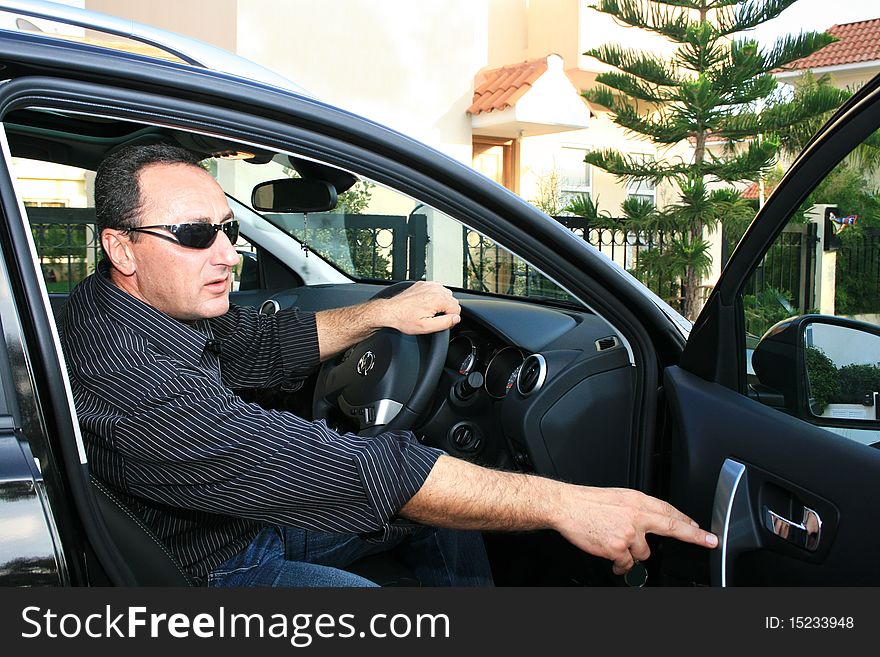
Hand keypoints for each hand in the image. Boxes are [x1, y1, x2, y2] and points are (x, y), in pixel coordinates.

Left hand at [375, 281, 460, 334]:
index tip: (440, 322)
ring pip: (446, 294)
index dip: (450, 319)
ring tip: (429, 311)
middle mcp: (435, 289)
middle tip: (433, 318)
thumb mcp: (425, 327)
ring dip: (441, 303)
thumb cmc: (404, 319)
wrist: (390, 311)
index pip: (457, 309)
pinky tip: (425, 304)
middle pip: (453, 301)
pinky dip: (434, 297)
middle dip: (446, 310)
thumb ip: (444, 323)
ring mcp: (429, 285)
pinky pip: (437, 290)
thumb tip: (456, 318)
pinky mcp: (423, 284)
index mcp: (437, 299)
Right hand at [553, 486, 717, 574]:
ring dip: (632, 553)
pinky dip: (618, 563)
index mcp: (637, 500)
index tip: (701, 528)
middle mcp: (637, 515)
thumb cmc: (588, 503)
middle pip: (672, 527)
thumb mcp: (618, 497)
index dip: (687, 521)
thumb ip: (637, 509)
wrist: (566, 506)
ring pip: (643, 553)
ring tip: (613, 542)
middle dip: (694, 536)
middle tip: (709, 541)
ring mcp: (629, 533)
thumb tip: (652, 522)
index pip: (669, 511)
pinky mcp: (618, 548)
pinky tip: (608, 552)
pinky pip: (626, 564)